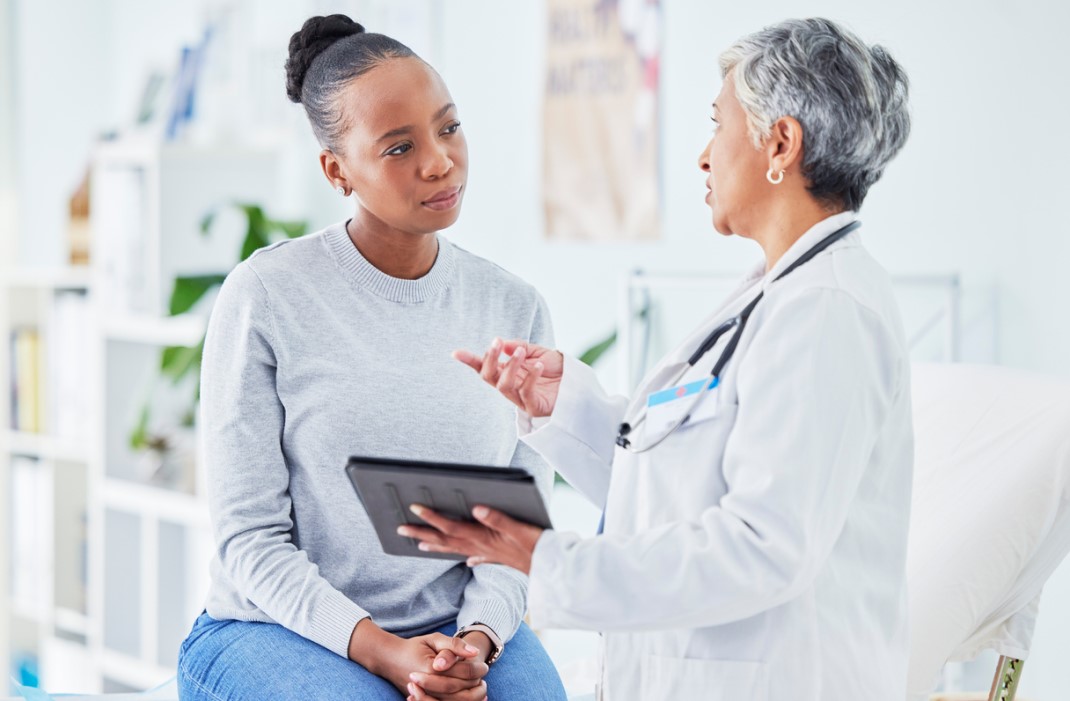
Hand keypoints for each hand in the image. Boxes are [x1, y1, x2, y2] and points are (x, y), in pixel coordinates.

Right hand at [349, 620, 486, 698]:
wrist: (390, 659)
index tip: (485, 664)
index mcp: (432, 669)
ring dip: (473, 697)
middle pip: (462, 691)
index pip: (463, 672)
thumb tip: (475, 652)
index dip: (478, 669)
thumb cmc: (414, 647)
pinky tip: (471, 696)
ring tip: (481, 687)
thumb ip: (454, 644)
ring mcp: (426, 696)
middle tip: (484, 676)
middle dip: (477, 684)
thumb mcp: (433, 639)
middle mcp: (428, 687)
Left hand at [398, 504, 543, 573]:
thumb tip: (476, 508)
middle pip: (445, 539)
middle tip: (400, 528)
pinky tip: (467, 559)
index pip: (450, 526)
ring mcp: (487, 552)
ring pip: (456, 549)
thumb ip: (498, 518)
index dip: (431, 517)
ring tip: (420, 544)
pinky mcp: (498, 556)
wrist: (551, 567)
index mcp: (482, 537)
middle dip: (422, 533)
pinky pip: (477, 557)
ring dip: (436, 545)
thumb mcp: (519, 528)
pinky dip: (469, 556)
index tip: (414, 508)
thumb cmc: (536, 545)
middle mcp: (480, 546)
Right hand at [453, 338, 562, 416]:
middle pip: (488, 377)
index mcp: (507, 372)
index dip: (470, 361)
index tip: (456, 353)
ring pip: (503, 385)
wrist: (576, 383)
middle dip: (490, 359)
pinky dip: (531, 377)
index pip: (484, 367)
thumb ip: (519, 347)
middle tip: (496, 343)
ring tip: (521, 352)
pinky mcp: (533, 407)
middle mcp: (510, 386)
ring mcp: (520, 398)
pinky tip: (539, 366)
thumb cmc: (555, 369)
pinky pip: (526, 392)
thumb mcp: (537, 351)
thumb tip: (503, 344)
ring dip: (510, 366)